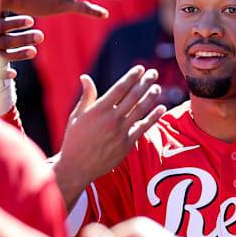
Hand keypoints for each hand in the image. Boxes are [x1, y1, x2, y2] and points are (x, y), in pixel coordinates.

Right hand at [0, 15, 42, 78]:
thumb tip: (11, 3)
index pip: (1, 25)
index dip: (15, 23)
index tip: (31, 21)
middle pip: (5, 41)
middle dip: (23, 38)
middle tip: (41, 36)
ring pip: (2, 56)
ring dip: (18, 54)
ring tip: (34, 51)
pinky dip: (2, 73)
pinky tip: (14, 73)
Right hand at [53, 66, 165, 209]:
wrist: (77, 167)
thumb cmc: (74, 140)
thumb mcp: (77, 116)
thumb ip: (86, 96)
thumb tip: (85, 77)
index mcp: (98, 109)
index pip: (120, 88)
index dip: (132, 77)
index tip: (140, 69)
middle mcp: (111, 119)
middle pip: (133, 96)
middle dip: (145, 82)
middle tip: (154, 73)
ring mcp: (121, 132)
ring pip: (141, 110)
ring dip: (151, 97)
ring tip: (158, 88)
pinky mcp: (127, 144)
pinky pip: (144, 127)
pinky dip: (154, 117)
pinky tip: (161, 109)